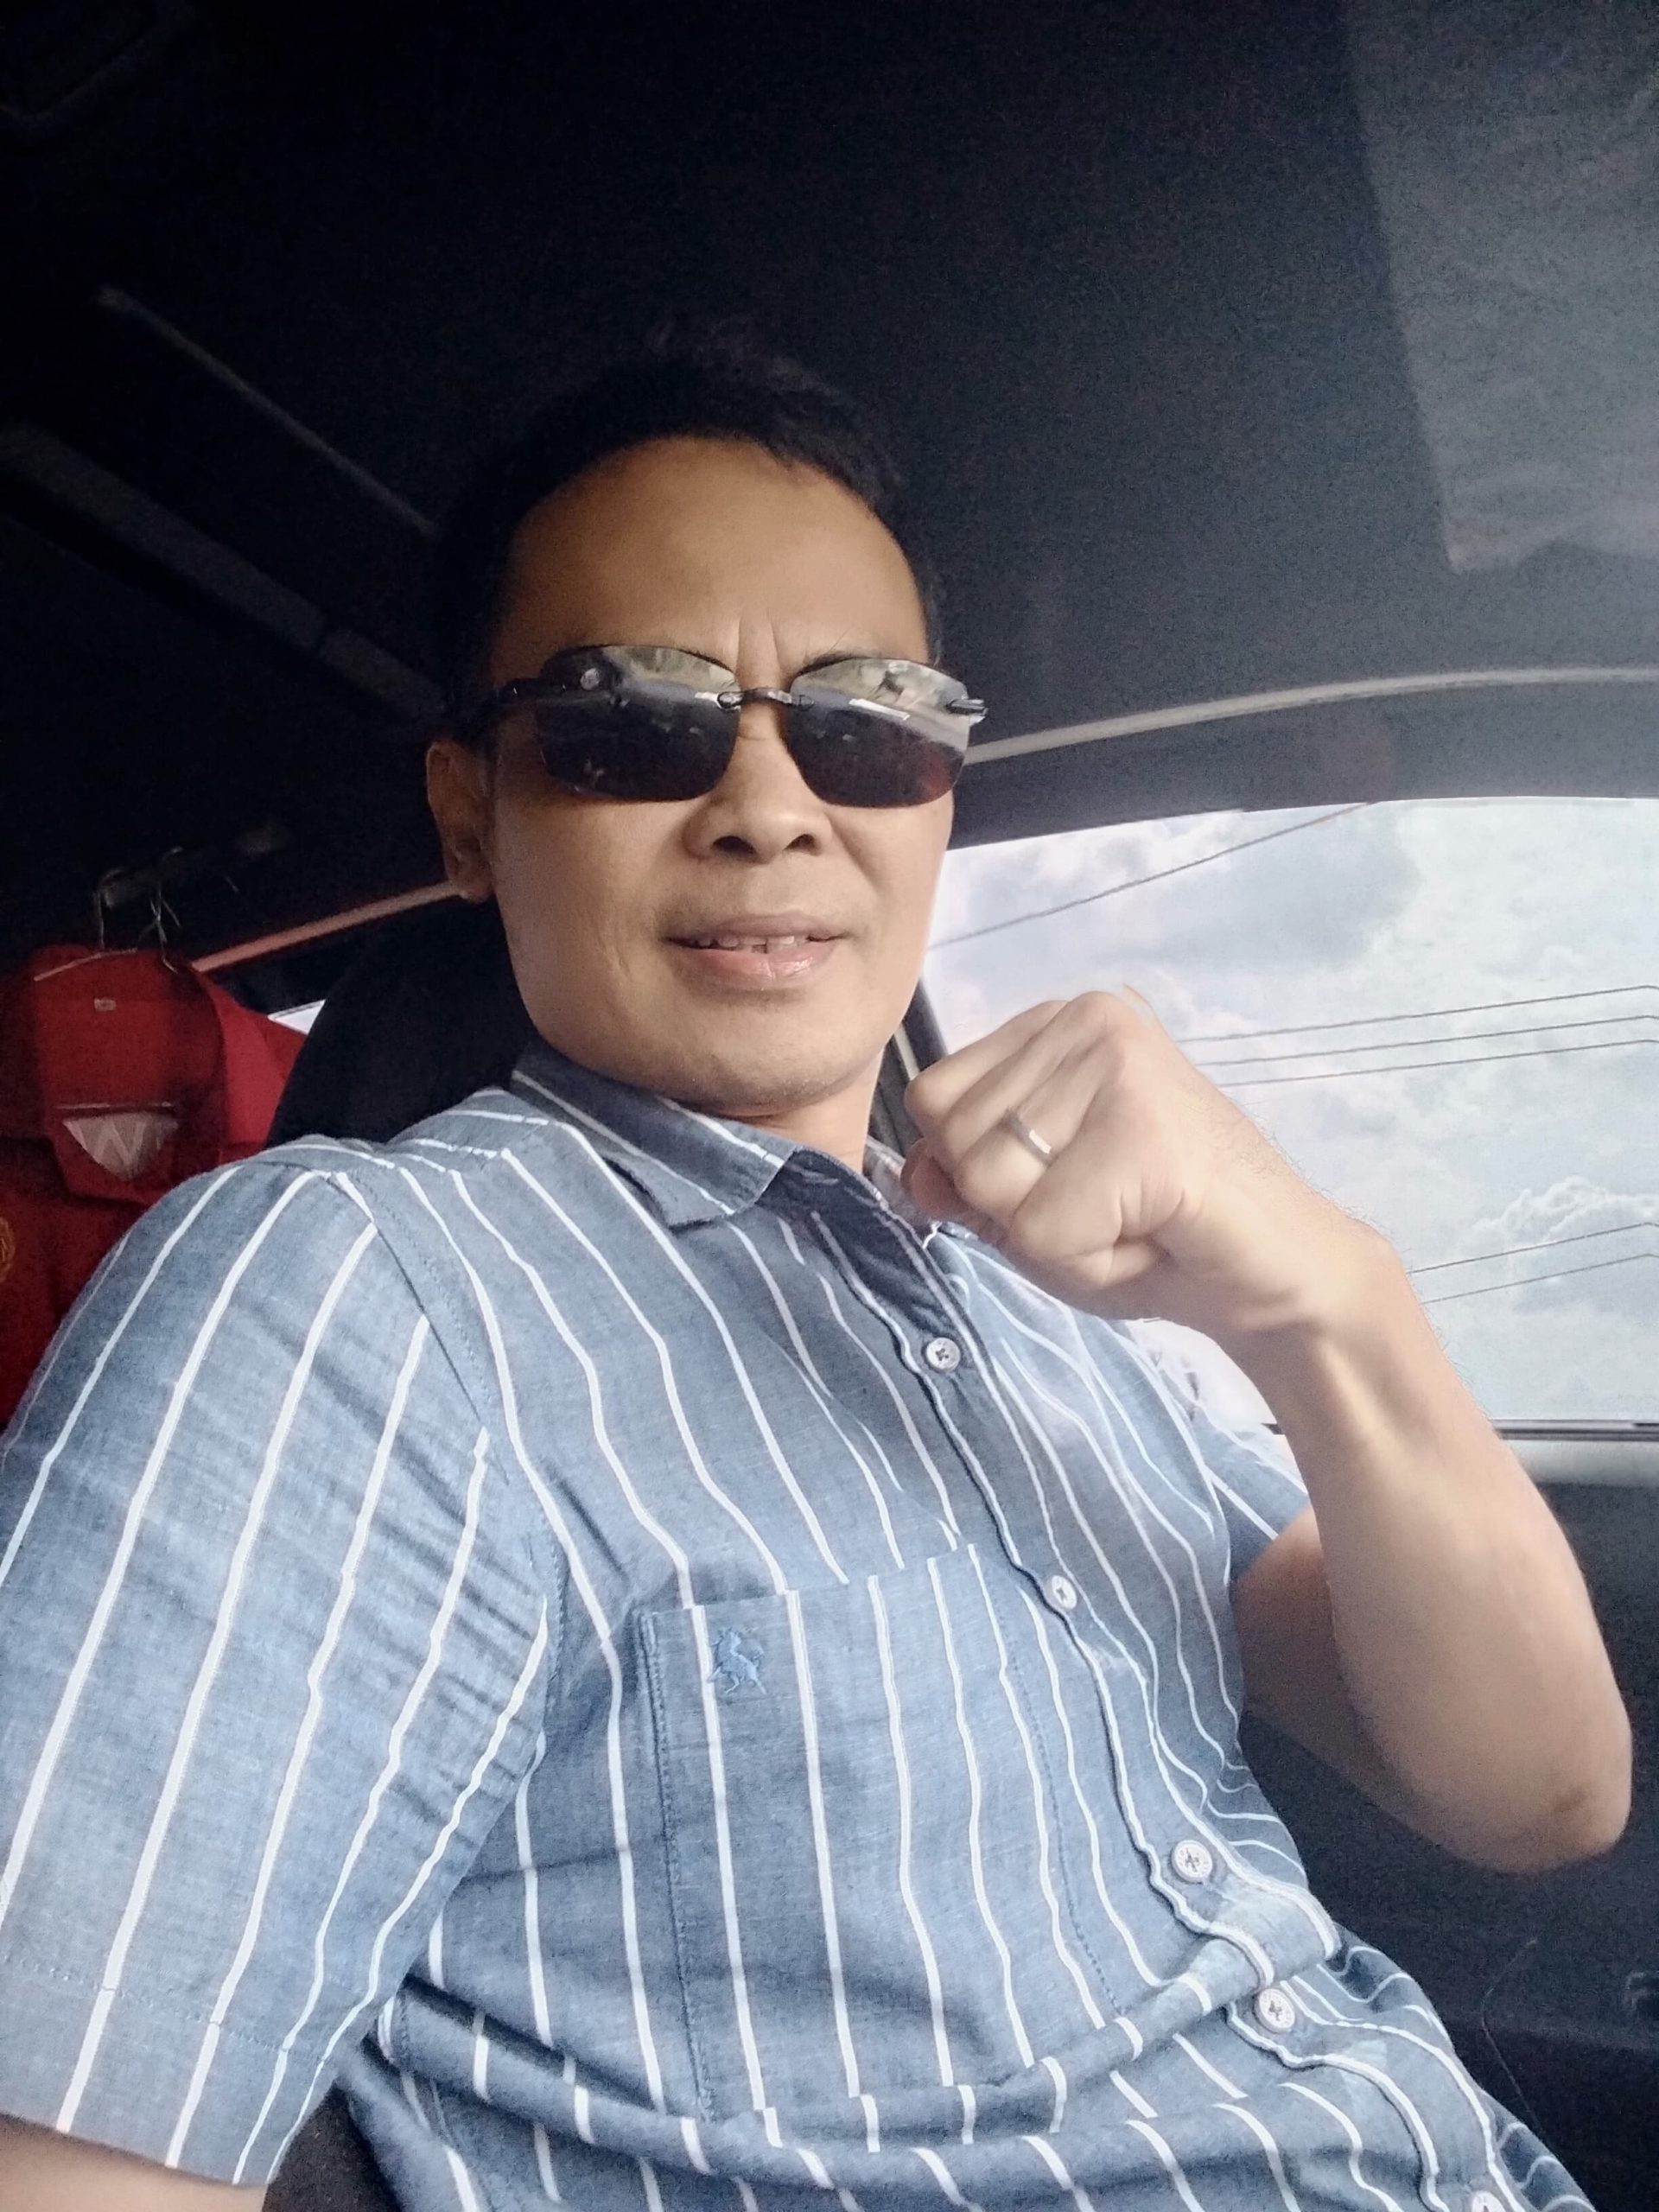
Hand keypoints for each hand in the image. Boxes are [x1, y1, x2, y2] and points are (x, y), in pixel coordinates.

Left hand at [901, 992, 1389, 1346]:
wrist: (1277, 1275)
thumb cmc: (1156, 1237)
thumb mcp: (1032, 1208)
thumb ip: (965, 1181)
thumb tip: (915, 1173)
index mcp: (1055, 1023)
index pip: (934, 1101)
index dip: (984, 1173)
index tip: (1073, 1185)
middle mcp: (1084, 1018)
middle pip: (957, 1143)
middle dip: (1019, 1212)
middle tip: (1110, 1210)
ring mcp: (1118, 1061)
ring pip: (991, 1186)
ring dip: (1056, 1241)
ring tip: (1130, 1221)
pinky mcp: (1143, 1124)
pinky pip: (1043, 1228)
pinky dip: (1088, 1261)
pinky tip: (1150, 1237)